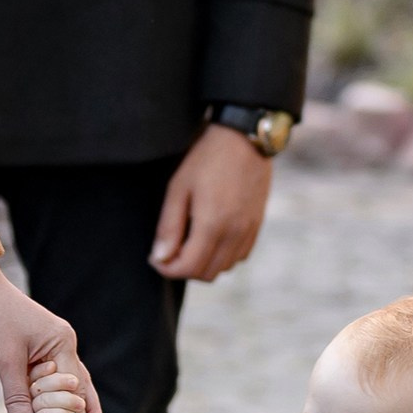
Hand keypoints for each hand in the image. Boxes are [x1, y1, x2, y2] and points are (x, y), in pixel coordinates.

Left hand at [0, 258, 101, 412]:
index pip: (76, 388)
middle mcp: (58, 345)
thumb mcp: (6, 360)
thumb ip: (18, 398)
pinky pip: (40, 380)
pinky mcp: (25, 349)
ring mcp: (42, 347)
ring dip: (63, 407)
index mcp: (61, 343)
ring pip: (59, 384)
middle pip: (77, 386)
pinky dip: (43, 398)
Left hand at [150, 123, 273, 282]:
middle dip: (184, 268)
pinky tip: (211, 238)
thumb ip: (169, 226)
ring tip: (189, 242)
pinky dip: (223, 256)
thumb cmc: (206, 158)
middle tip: (170, 250)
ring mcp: (249, 231)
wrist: (244, 138)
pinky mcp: (257, 225)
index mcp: (212, 226)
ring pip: (224, 268)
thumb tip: (160, 257)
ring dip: (204, 264)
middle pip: (206, 274)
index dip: (167, 269)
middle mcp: (234, 234)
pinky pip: (239, 256)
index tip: (155, 258)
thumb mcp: (179, 188)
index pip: (188, 268)